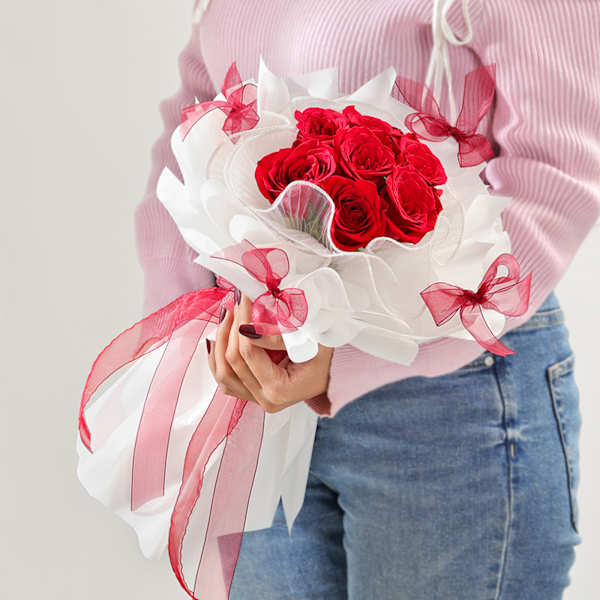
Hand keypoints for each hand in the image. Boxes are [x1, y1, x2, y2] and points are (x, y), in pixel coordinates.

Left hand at [207, 293, 332, 412]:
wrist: (338, 368)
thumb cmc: (329, 354)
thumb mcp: (309, 338)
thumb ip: (277, 336)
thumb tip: (247, 328)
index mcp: (280, 390)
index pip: (248, 353)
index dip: (243, 321)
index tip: (246, 297)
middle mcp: (266, 400)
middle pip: (231, 363)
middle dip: (230, 327)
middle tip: (236, 301)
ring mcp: (258, 398)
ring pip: (223, 373)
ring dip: (221, 341)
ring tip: (227, 315)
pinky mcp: (253, 392)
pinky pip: (226, 377)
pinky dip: (218, 356)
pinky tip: (219, 335)